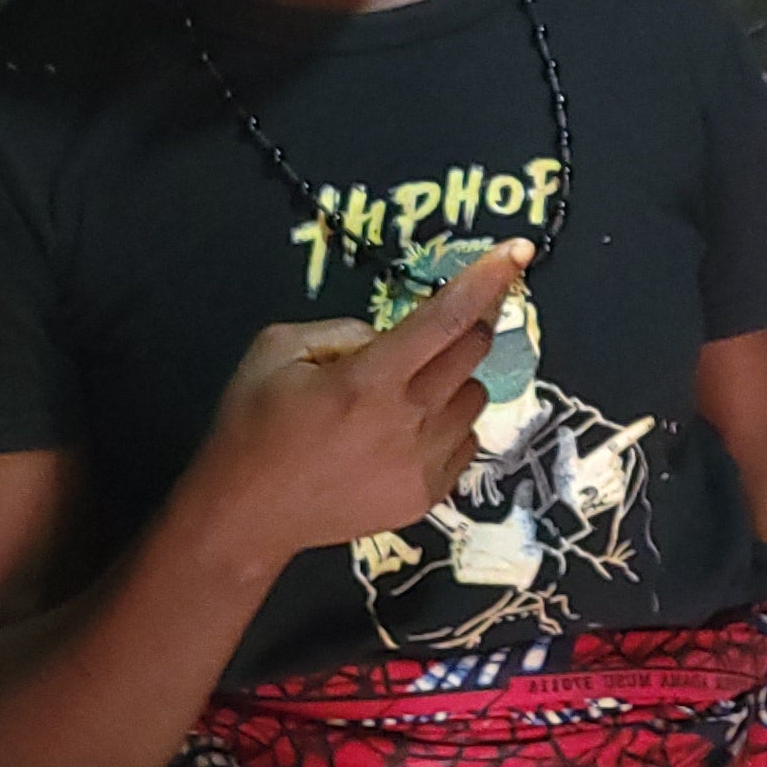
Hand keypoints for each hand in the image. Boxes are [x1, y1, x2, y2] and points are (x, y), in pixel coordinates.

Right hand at [169, 240, 530, 568]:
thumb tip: (390, 334)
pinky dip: (447, 427)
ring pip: (475, 398)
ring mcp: (423, 463)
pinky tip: (403, 436)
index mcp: (371, 378)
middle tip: (436, 332)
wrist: (247, 515)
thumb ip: (344, 329)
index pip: (447, 316)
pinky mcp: (428, 496)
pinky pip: (466, 443)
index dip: (488, 279)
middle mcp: (409, 420)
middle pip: (474, 352)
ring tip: (404, 396)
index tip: (519, 251)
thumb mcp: (279, 350)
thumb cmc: (254, 426)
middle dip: (465, 328)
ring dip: (452, 382)